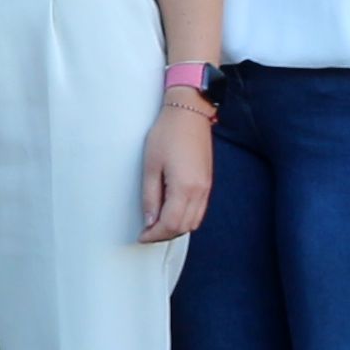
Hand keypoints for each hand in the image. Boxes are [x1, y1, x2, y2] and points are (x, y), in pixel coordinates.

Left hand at [140, 98, 213, 245]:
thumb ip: (150, 196)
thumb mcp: (151, 166)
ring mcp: (206, 188)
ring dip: (176, 228)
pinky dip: (186, 218)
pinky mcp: (207, 182)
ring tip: (157, 225)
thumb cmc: (167, 134)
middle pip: (184, 227)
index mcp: (184, 188)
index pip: (170, 224)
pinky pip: (199, 211)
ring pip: (194, 221)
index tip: (141, 236)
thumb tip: (150, 219)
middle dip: (164, 235)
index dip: (154, 234)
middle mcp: (199, 191)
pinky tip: (172, 213)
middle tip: (146, 232)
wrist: (189, 114)